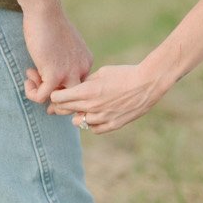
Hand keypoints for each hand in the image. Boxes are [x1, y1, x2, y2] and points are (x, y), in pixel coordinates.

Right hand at [22, 4, 91, 104]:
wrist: (45, 11)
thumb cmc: (50, 24)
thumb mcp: (63, 45)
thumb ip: (63, 60)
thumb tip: (51, 75)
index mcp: (86, 62)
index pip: (79, 88)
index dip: (60, 86)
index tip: (45, 75)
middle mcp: (82, 70)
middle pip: (73, 98)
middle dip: (54, 96)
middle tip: (38, 86)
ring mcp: (69, 73)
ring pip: (60, 101)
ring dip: (43, 93)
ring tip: (32, 77)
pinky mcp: (54, 75)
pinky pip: (42, 97)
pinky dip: (32, 93)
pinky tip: (28, 79)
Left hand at [47, 61, 168, 133]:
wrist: (147, 83)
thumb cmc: (124, 74)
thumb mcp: (101, 73)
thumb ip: (86, 83)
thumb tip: (74, 89)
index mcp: (87, 91)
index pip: (58, 98)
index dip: (55, 95)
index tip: (57, 92)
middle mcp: (91, 106)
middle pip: (65, 110)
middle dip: (60, 106)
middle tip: (62, 102)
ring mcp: (102, 117)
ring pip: (78, 122)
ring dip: (77, 115)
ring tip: (83, 108)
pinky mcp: (113, 125)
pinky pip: (94, 129)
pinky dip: (92, 124)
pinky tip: (96, 115)